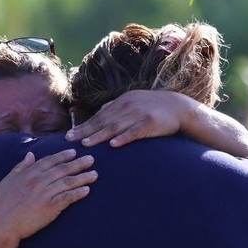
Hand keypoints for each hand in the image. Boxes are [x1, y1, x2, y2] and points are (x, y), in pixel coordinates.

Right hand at [0, 149, 96, 242]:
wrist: (1, 223)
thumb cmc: (1, 203)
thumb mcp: (8, 180)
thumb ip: (21, 166)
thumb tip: (31, 154)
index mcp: (29, 173)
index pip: (50, 161)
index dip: (63, 156)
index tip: (74, 152)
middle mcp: (39, 181)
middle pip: (63, 169)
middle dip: (79, 163)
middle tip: (91, 159)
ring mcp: (45, 194)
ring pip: (68, 182)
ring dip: (83, 178)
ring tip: (95, 174)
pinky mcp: (50, 208)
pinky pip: (68, 198)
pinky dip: (78, 193)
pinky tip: (87, 190)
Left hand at [65, 89, 196, 147]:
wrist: (179, 106)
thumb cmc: (153, 107)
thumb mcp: (132, 103)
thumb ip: (115, 110)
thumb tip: (97, 118)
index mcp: (121, 102)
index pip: (98, 116)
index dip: (83, 126)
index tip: (69, 135)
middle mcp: (127, 106)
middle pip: (102, 121)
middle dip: (84, 131)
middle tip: (69, 140)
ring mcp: (138, 114)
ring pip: (115, 126)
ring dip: (99, 135)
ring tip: (86, 144)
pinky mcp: (150, 123)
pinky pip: (134, 132)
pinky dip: (123, 138)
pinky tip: (113, 145)